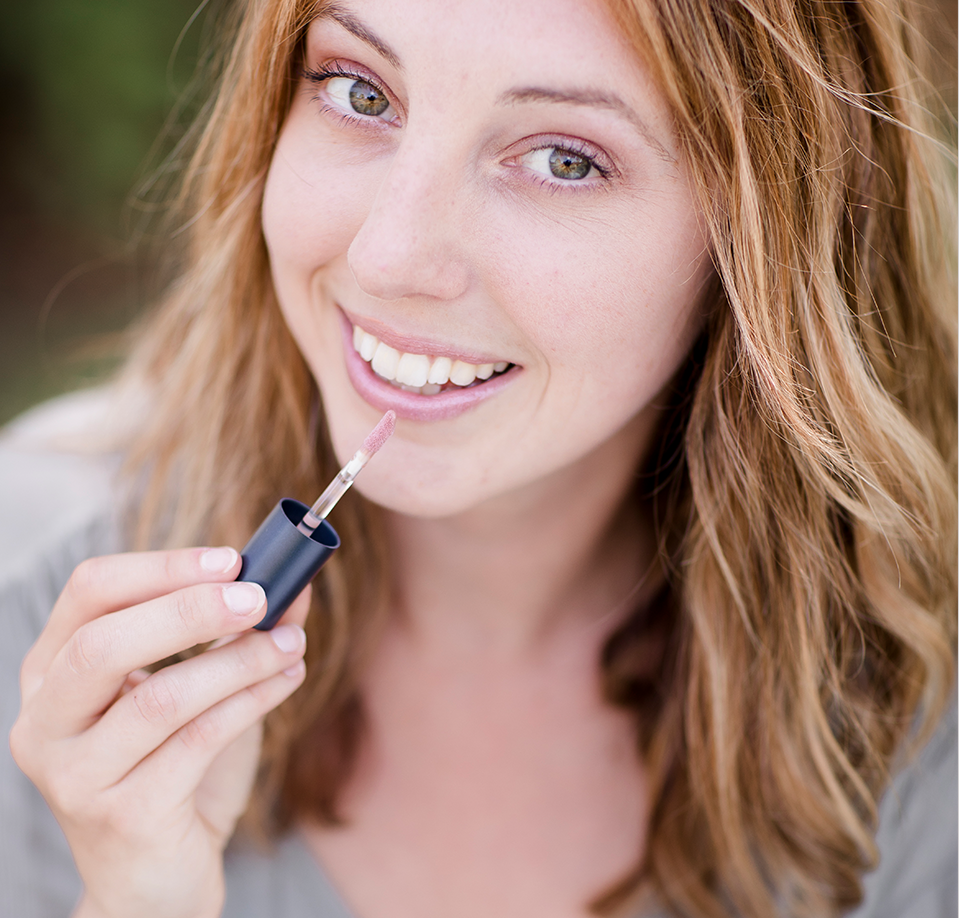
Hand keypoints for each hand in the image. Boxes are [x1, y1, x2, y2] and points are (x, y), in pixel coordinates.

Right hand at [10, 547, 309, 917]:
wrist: (155, 881)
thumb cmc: (173, 772)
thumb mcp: (200, 689)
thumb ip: (238, 632)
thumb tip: (294, 578)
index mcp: (52, 673)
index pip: (89, 592)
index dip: (161, 566)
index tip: (231, 558)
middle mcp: (46, 722)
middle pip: (104, 643)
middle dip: (190, 610)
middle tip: (259, 597)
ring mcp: (76, 775)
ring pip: (159, 698)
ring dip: (238, 661)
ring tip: (291, 642)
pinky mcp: (121, 817)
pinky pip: (196, 743)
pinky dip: (250, 702)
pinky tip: (286, 680)